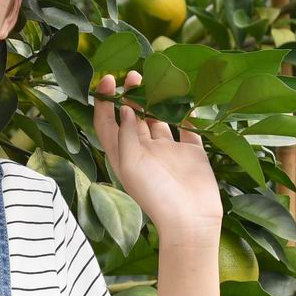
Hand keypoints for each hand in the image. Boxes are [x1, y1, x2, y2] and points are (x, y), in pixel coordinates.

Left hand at [92, 72, 222, 242]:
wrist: (191, 221)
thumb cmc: (155, 196)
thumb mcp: (131, 165)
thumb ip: (126, 135)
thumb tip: (124, 108)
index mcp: (123, 156)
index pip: (107, 123)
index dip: (104, 101)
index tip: (110, 80)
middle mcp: (144, 151)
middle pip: (132, 117)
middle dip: (131, 95)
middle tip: (135, 75)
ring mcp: (168, 152)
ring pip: (159, 119)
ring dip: (157, 100)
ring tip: (158, 80)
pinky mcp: (191, 153)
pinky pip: (187, 128)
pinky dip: (187, 114)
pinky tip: (187, 98)